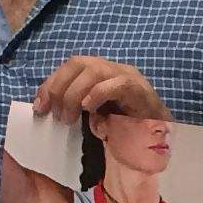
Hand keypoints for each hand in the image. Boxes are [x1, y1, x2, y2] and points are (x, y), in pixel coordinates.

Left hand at [31, 55, 164, 122]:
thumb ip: (77, 108)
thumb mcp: (96, 117)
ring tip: (69, 118)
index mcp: (102, 73)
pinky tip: (89, 109)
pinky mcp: (141, 90)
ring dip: (74, 94)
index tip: (39, 106)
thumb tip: (49, 109)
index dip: (51, 83)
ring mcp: (128, 76)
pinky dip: (98, 94)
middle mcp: (114, 69)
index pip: (71, 66)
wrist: (163, 140)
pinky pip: (117, 84)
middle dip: (60, 88)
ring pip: (94, 70)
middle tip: (55, 115)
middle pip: (78, 63)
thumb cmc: (127, 131)